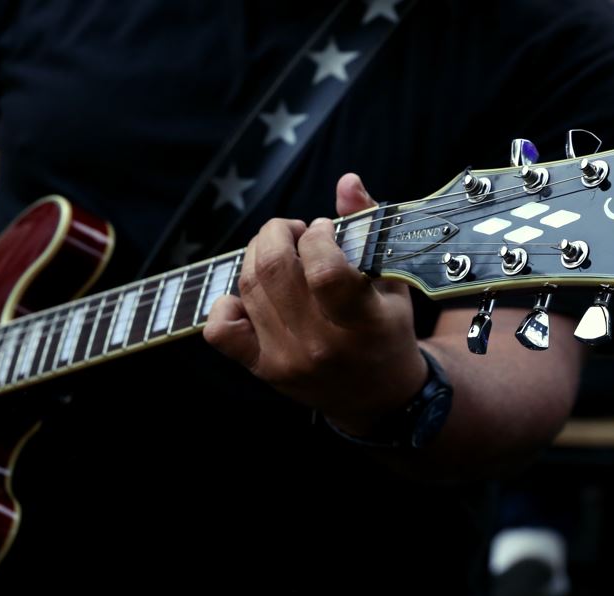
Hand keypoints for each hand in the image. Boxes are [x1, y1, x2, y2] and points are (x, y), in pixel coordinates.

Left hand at [204, 173, 427, 434]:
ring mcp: (287, 360)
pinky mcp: (263, 369)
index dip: (317, 236)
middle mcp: (321, 345)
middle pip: (273, 270)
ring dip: (256, 255)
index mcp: (363, 323)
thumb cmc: (387, 329)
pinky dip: (226, 302)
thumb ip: (368, 225)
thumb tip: (346, 181)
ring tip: (278, 252)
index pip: (324, 271)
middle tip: (293, 232)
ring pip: (248, 289)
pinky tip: (251, 292)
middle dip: (277, 233)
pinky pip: (221, 330)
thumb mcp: (392, 279)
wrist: (378, 397)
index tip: (324, 231)